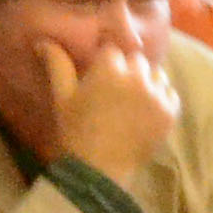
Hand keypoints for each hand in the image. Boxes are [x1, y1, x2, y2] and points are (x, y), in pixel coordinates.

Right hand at [40, 37, 182, 186]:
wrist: (99, 171)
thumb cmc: (76, 132)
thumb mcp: (63, 97)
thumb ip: (57, 64)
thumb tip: (42, 41)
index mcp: (109, 69)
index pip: (113, 51)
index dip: (106, 64)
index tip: (100, 78)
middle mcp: (136, 77)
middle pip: (136, 60)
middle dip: (127, 71)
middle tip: (115, 93)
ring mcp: (156, 95)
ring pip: (156, 75)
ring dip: (147, 82)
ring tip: (133, 101)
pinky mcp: (170, 113)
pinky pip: (170, 94)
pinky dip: (161, 99)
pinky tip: (147, 111)